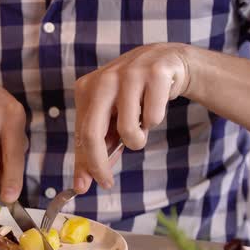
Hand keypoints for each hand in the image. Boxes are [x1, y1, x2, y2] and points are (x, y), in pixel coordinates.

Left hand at [73, 43, 190, 192]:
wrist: (169, 62)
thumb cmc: (136, 96)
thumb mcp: (112, 117)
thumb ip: (99, 145)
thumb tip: (84, 180)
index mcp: (87, 89)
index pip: (80, 133)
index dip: (82, 163)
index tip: (83, 186)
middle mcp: (103, 79)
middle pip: (93, 133)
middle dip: (99, 164)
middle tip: (106, 182)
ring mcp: (128, 74)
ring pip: (127, 129)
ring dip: (137, 140)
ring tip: (142, 128)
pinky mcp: (154, 73)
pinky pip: (153, 117)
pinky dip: (155, 120)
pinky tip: (156, 105)